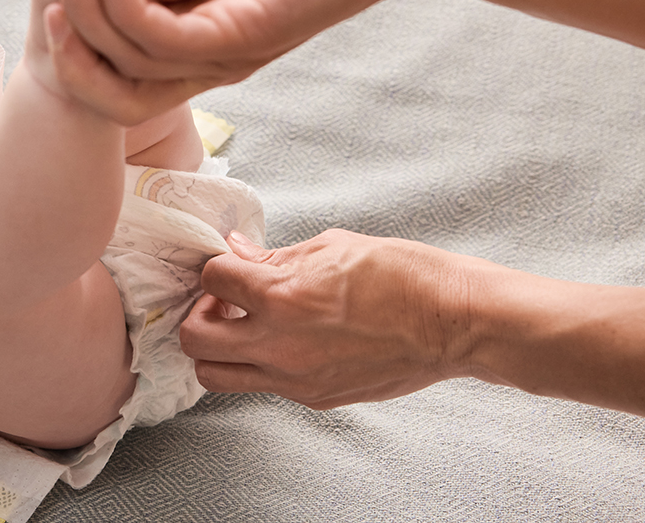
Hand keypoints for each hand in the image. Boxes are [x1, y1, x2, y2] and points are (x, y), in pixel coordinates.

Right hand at [52, 0, 423, 121]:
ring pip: (124, 61)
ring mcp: (221, 57)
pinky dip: (120, 2)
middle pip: (106, 74)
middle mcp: (202, 59)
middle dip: (65, 22)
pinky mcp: (242, 41)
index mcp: (190, 34)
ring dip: (85, 8)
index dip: (69, 12)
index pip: (109, 49)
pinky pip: (160, 39)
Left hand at [180, 229, 474, 408]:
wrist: (451, 323)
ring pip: (216, 376)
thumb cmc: (402, 275)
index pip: (210, 278)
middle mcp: (278, 344)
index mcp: (281, 297)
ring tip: (246, 327)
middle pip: (194, 340)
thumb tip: (239, 252)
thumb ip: (275, 257)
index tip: (234, 267)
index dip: (218, 267)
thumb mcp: (332, 247)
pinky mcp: (313, 397)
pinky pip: (261, 386)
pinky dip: (258, 364)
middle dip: (200, 314)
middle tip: (227, 301)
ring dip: (218, 349)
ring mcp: (294, 378)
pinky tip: (283, 341)